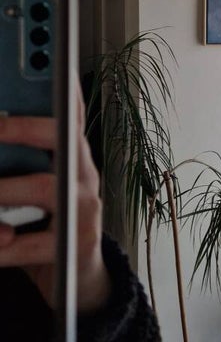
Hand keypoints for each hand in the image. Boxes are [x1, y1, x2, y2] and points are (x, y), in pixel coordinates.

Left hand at [0, 91, 110, 312]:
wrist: (79, 279)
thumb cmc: (51, 227)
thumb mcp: (36, 192)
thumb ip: (18, 170)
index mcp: (73, 160)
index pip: (72, 118)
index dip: (64, 94)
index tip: (49, 71)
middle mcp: (83, 178)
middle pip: (66, 139)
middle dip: (26, 127)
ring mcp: (83, 210)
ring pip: (44, 187)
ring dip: (1, 192)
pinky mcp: (75, 246)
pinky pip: (30, 243)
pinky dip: (1, 244)